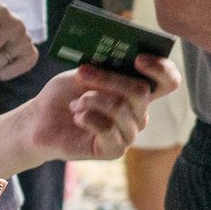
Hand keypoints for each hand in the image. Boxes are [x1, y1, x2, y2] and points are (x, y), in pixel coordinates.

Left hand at [13, 61, 166, 164]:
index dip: (163, 69)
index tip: (139, 58)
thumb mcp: (83, 73)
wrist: (41, 120)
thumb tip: (119, 61)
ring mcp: (129, 133)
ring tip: (75, 103)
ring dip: (91, 100)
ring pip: (121, 108)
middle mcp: (139, 113)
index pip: (169, 82)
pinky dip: (87, 118)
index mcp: (137, 91)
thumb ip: (104, 68)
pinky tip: (77, 117)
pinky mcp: (115, 150)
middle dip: (109, 79)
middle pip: (142, 92)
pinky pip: (108, 129)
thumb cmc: (65, 94)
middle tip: (83, 72)